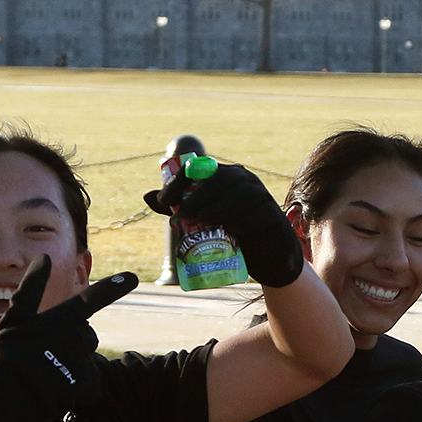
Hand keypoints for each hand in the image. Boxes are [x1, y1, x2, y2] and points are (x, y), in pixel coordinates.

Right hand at [0, 255, 137, 421]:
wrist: (9, 394)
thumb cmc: (9, 353)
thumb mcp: (16, 317)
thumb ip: (32, 287)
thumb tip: (44, 256)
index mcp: (63, 317)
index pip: (91, 300)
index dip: (112, 288)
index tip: (133, 278)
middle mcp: (78, 335)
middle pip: (87, 336)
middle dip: (73, 343)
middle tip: (46, 355)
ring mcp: (86, 359)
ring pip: (87, 359)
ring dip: (74, 365)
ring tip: (48, 374)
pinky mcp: (90, 383)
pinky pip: (90, 385)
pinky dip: (77, 390)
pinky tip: (57, 391)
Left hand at [149, 161, 304, 288]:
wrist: (267, 253)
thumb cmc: (233, 231)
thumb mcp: (206, 219)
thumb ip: (181, 207)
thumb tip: (148, 196)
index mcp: (226, 175)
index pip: (200, 168)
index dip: (180, 181)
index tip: (164, 200)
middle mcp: (244, 180)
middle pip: (220, 180)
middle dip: (197, 197)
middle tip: (181, 215)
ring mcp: (262, 196)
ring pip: (241, 195)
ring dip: (218, 208)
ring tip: (202, 222)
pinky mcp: (273, 217)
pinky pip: (258, 215)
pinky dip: (243, 222)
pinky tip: (231, 230)